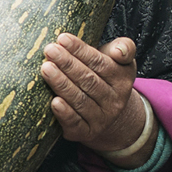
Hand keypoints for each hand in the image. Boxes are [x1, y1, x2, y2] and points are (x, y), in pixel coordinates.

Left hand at [41, 34, 150, 162]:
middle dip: (67, 64)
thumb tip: (119, 51)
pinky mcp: (86, 132)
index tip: (62, 38)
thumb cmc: (105, 78)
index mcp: (122, 79)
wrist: (108, 114)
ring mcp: (101, 119)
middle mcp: (115, 101)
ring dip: (62, 84)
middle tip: (50, 50)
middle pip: (89, 80)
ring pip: (80, 100)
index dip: (81, 50)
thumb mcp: (120, 61)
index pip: (100, 63)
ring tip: (46, 68)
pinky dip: (65, 113)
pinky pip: (75, 123)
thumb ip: (124, 48)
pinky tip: (54, 102)